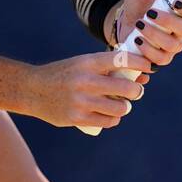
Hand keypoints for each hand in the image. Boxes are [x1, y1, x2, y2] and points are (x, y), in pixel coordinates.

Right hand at [27, 51, 151, 129]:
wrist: (33, 90)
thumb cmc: (65, 74)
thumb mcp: (82, 64)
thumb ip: (107, 69)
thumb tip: (142, 76)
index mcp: (88, 62)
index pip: (121, 60)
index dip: (140, 63)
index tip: (148, 68)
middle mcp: (85, 80)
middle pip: (126, 88)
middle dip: (136, 91)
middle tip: (136, 91)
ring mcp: (81, 101)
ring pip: (120, 107)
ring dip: (125, 107)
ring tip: (122, 105)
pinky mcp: (77, 118)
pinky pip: (107, 121)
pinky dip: (114, 119)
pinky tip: (112, 115)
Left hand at [107, 0, 181, 82]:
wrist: (125, 23)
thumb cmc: (139, 5)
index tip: (176, 3)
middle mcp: (181, 30)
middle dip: (168, 23)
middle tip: (149, 14)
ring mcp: (172, 46)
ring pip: (173, 47)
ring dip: (155, 37)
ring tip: (139, 27)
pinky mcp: (160, 58)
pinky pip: (159, 61)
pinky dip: (148, 53)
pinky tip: (137, 42)